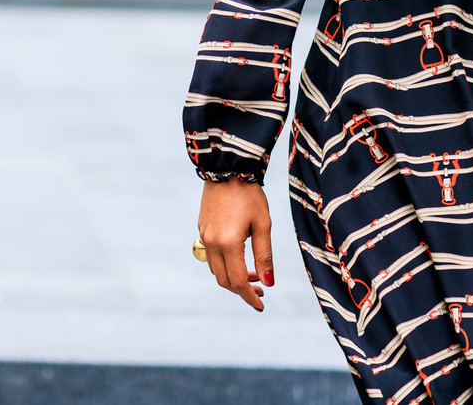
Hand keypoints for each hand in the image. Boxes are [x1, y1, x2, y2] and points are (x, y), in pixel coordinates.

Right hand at [197, 178, 274, 311]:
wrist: (227, 168)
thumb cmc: (250, 194)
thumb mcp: (263, 225)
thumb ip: (265, 255)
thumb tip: (269, 283)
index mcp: (228, 244)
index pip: (238, 281)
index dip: (250, 297)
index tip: (261, 305)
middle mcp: (212, 243)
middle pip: (224, 280)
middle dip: (242, 290)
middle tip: (262, 290)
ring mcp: (204, 236)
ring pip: (216, 270)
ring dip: (233, 278)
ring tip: (254, 274)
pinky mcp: (202, 229)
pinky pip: (211, 256)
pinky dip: (225, 264)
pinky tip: (240, 258)